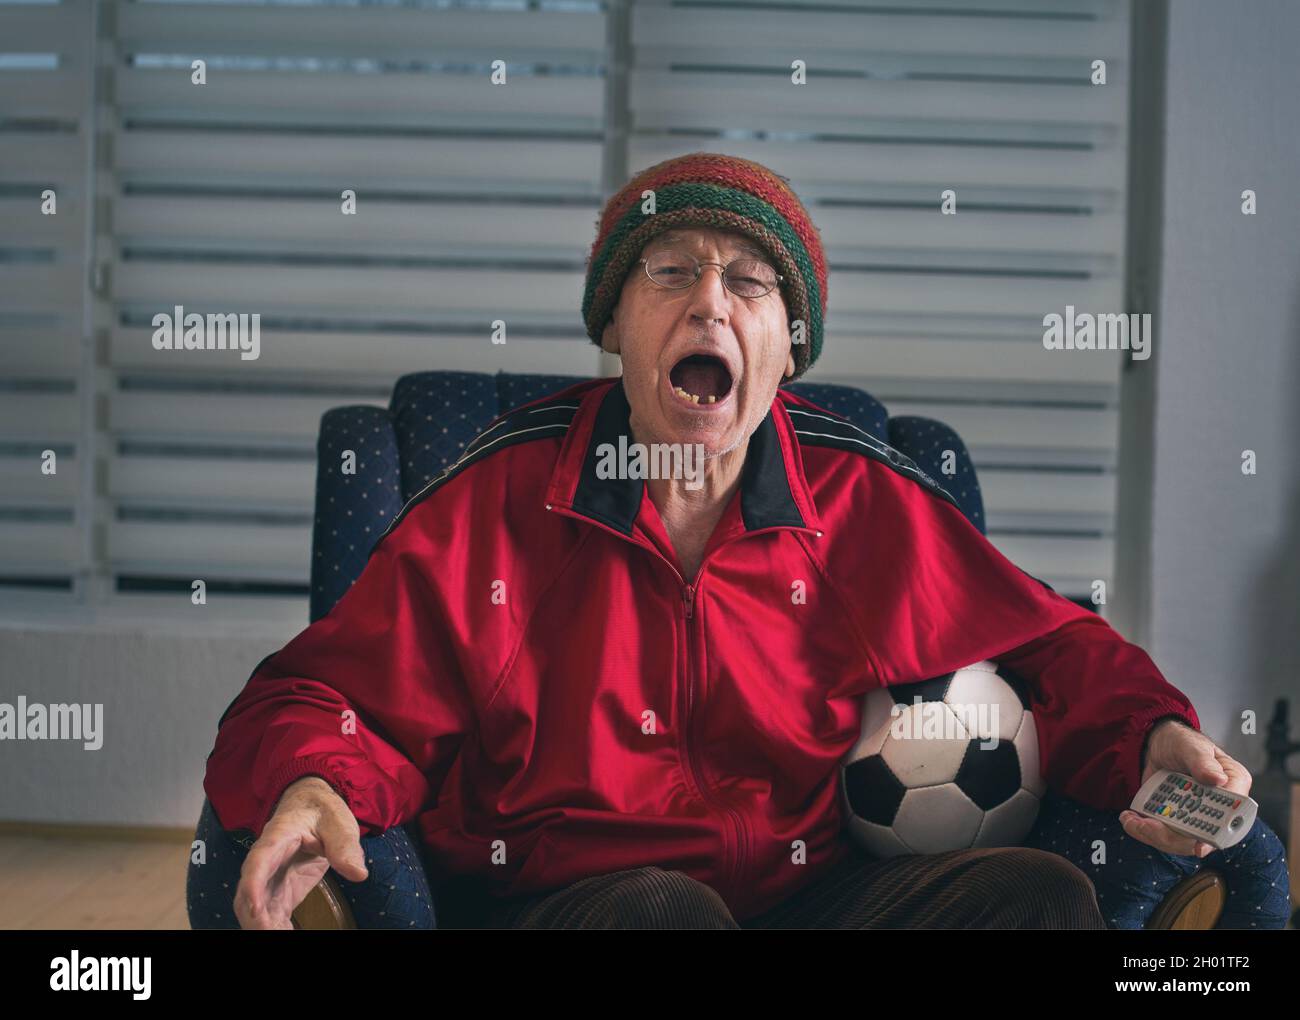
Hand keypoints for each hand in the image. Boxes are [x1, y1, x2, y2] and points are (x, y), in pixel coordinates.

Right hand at [233, 776, 368, 929]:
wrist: (311, 808)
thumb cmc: (322, 812)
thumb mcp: (338, 822)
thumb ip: (345, 845)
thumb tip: (359, 873)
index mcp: (279, 836)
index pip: (259, 860)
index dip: (254, 884)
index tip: (256, 908)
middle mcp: (267, 859)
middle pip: (251, 890)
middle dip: (257, 916)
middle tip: (273, 933)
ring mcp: (270, 877)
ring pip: (256, 905)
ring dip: (263, 925)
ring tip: (280, 935)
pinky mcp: (278, 891)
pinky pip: (270, 912)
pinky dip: (274, 927)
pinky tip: (285, 934)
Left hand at [1118, 719, 1252, 858]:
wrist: (1157, 746)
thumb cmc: (1181, 742)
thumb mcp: (1190, 746)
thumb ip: (1202, 761)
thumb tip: (1219, 779)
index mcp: (1233, 786)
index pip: (1233, 816)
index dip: (1218, 834)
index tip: (1199, 846)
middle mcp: (1220, 807)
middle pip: (1204, 836)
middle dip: (1173, 836)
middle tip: (1146, 825)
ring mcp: (1197, 817)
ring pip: (1181, 841)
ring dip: (1154, 835)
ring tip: (1131, 820)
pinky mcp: (1178, 821)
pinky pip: (1164, 836)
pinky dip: (1145, 831)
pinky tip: (1130, 819)